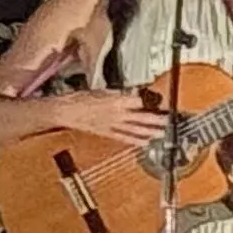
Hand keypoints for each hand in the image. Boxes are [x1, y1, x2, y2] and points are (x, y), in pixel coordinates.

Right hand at [52, 88, 168, 144]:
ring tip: (162, 132)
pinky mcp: (108, 133)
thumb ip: (118, 94)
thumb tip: (130, 95)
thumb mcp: (101, 90)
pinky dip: (136, 141)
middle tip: (167, 119)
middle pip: (142, 117)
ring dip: (151, 132)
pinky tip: (146, 142)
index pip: (138, 101)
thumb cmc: (80, 99)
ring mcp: (113, 125)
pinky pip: (125, 138)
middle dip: (156, 119)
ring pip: (136, 129)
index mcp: (116, 101)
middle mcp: (117, 114)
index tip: (157, 100)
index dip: (148, 101)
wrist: (65, 111)